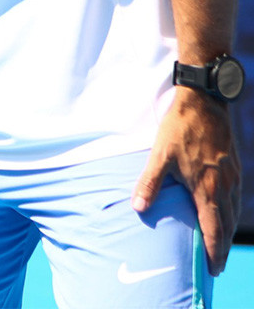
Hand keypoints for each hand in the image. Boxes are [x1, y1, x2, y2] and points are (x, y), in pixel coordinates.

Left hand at [134, 87, 239, 274]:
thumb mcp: (160, 156)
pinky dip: (230, 213)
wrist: (205, 103)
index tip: (212, 270)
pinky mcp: (234, 167)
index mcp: (207, 188)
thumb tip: (138, 208)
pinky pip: (235, 198)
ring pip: (232, 212)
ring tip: (220, 247)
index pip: (213, 229)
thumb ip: (150, 184)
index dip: (214, 252)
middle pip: (226, 226)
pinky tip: (223, 214)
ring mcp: (232, 177)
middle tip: (216, 267)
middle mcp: (224, 186)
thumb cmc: (179, 129)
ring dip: (226, 232)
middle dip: (221, 248)